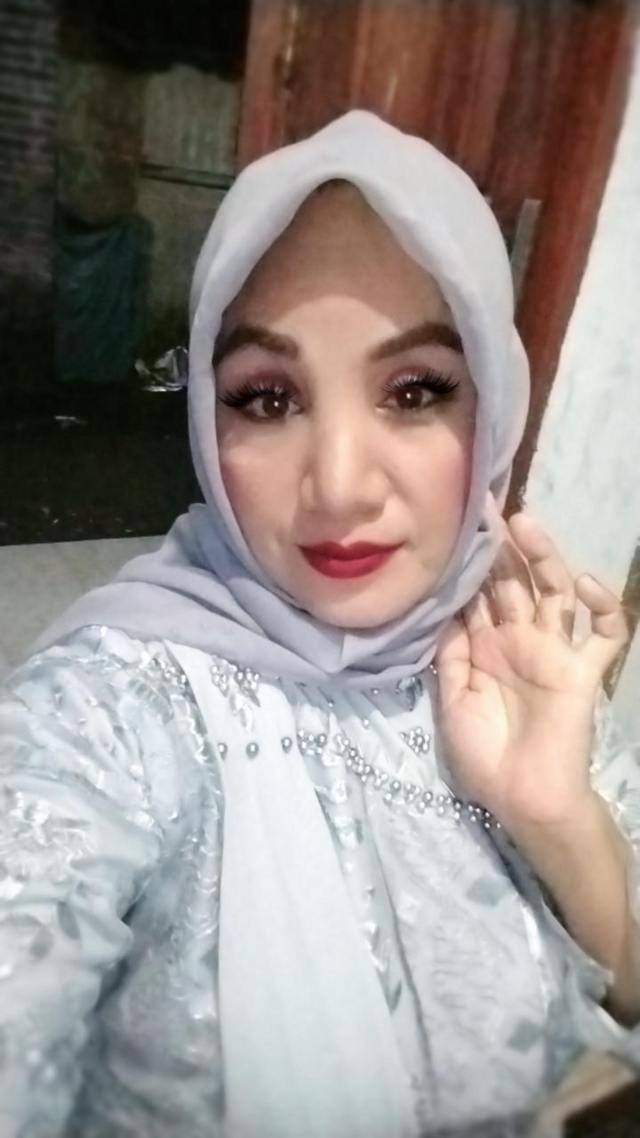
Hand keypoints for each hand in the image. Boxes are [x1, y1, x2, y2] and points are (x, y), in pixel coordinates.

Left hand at [435, 511, 628, 830]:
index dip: (469, 562)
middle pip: (512, 582)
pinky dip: (603, 607)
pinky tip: (584, 584)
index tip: (456, 522)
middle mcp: (519, 640)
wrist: (524, 800)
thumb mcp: (452, 702)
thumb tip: (445, 609)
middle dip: (501, 546)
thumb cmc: (485, 756)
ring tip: (524, 524)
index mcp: (484, 647)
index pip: (477, 593)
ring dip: (543, 558)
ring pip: (554, 593)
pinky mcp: (583, 671)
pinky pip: (604, 635)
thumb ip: (451, 655)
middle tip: (488, 505)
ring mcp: (553, 652)